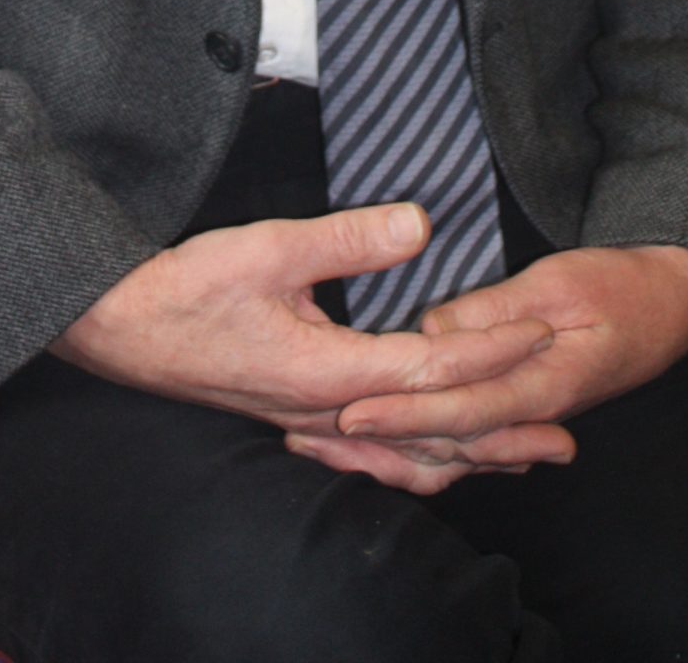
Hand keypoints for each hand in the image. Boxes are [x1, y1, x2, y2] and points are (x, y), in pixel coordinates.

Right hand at [50, 204, 554, 480]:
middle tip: (565, 438)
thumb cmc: (189, 288)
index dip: (494, 351)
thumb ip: (350, 239)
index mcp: (327, 372)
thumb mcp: (270, 248)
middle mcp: (327, 412)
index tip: (545, 334)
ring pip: (405, 455)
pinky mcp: (297, 418)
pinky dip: (417, 460)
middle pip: (432, 434)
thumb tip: (423, 226)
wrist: (122, 330)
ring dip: (467, 456)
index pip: (433, 368)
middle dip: (501, 434)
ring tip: (520, 459)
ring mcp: (310, 423)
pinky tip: (434, 460)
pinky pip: (373, 455)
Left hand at [285, 244, 687, 492]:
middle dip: (378, 442)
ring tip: (326, 445)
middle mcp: (531, 414)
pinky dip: (418, 443)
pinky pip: (463, 436)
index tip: (351, 411)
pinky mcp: (519, 407)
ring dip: (390, 450)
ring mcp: (526, 416)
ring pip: (451, 449)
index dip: (404, 413)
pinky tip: (378, 443)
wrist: (671, 305)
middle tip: (311, 437)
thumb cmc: (621, 284)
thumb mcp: (562, 281)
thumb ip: (496, 308)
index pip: (461, 410)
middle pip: (445, 441)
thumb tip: (432, 327)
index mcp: (546, 384)